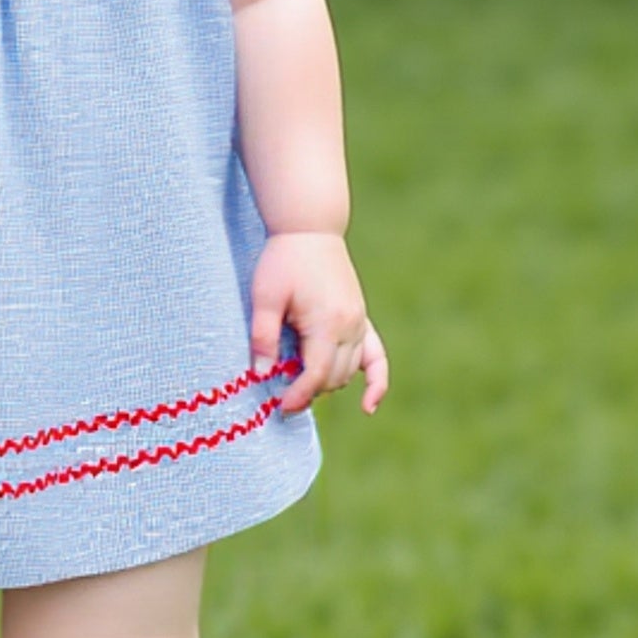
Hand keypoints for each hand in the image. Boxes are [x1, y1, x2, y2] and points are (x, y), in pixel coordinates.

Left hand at [249, 233, 389, 417]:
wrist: (309, 229)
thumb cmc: (284, 260)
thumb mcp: (265, 297)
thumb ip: (263, 337)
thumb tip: (261, 374)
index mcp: (327, 323)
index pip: (316, 375)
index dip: (298, 396)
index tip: (280, 408)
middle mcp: (350, 327)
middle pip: (332, 378)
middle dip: (308, 392)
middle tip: (280, 396)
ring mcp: (360, 323)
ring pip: (348, 371)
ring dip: (325, 382)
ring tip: (297, 382)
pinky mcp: (362, 318)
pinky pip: (377, 358)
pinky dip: (375, 382)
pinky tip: (367, 405)